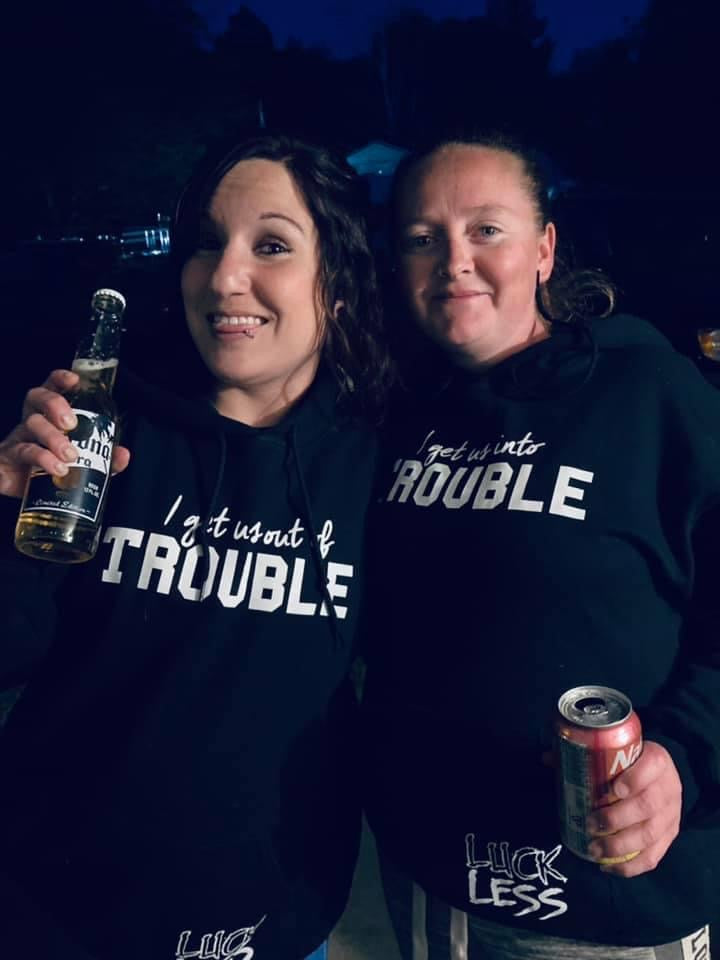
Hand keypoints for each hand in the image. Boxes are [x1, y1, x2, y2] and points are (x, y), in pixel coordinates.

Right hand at [0, 370, 129, 497]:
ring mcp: (19, 437)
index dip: (60, 379)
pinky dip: (43, 459)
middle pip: (37, 398)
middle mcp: (33, 421)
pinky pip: (23, 451)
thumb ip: (105, 458)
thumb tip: (123, 454)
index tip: (74, 380)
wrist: (27, 494)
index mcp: (50, 416)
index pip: (52, 388)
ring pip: (32, 424)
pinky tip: (57, 469)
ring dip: (53, 438)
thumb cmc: (53, 468)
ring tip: (70, 456)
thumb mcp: (83, 463)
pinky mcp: (9, 457)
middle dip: (55, 404)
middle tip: (71, 423)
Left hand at [585, 740, 681, 876]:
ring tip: (594, 850)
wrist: (663, 777)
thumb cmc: (632, 763)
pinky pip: (654, 856)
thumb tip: (546, 758)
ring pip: (650, 834)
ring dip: (620, 846)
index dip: (634, 779)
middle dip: (617, 818)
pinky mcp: (670, 837)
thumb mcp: (617, 752)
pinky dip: (630, 866)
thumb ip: (584, 754)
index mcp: (657, 761)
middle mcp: (668, 788)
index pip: (653, 765)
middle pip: (648, 805)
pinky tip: (608, 867)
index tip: (612, 789)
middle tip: (590, 824)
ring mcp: (671, 815)